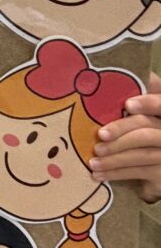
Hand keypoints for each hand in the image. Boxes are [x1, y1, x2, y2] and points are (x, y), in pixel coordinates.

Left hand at [91, 72, 160, 202]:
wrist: (154, 168)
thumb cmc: (143, 133)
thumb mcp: (140, 114)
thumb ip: (136, 96)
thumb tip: (108, 74)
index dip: (149, 103)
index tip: (128, 104)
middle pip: (147, 130)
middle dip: (121, 132)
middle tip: (100, 136)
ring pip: (142, 154)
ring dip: (114, 157)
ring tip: (92, 160)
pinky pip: (139, 172)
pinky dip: (116, 173)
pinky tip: (98, 174)